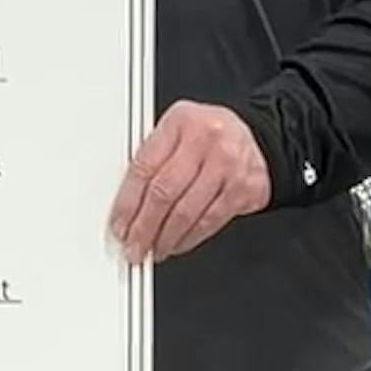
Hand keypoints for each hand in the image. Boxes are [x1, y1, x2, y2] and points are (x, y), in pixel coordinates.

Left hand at [110, 101, 272, 263]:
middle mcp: (206, 139)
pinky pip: (210, 221)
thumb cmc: (205, 136)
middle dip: (144, 228)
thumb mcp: (174, 133)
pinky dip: (190, 238)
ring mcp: (229, 164)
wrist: (251, 136)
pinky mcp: (246, 188)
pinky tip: (178, 243)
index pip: (144, 169)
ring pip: (187, 213)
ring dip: (166, 238)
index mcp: (179, 122)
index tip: (119, 225)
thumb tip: (124, 206)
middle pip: (164, 194)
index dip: (126, 204)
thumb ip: (151, 161)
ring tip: (154, 249)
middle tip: (134, 246)